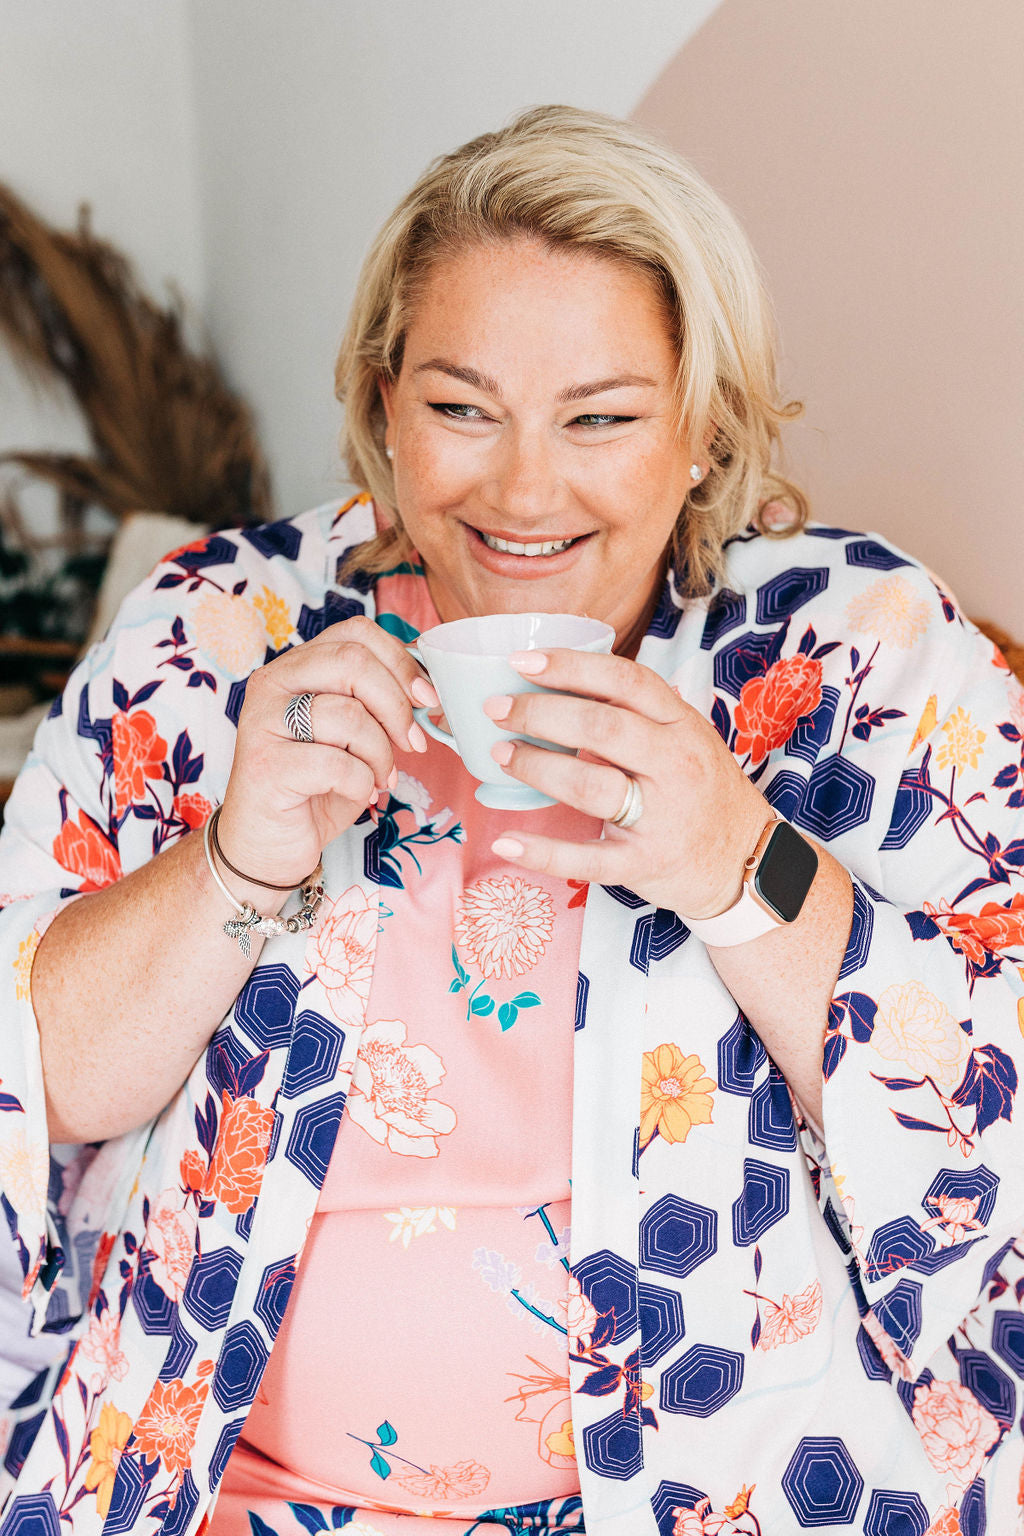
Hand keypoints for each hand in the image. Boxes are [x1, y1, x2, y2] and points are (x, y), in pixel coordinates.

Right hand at [217, 616, 437, 886]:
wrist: (267, 844)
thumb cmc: (316, 786)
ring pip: (349, 715)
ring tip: (380, 777)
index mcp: (296, 668)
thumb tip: (428, 687)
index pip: (355, 633)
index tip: (426, 697)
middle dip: (397, 706)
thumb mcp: (352, 735)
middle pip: (353, 663)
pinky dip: (362, 782)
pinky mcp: (266, 766)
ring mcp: (263, 723)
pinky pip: (337, 763)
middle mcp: (273, 685)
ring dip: (381, 753)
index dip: (401, 661)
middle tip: (412, 743)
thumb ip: (376, 702)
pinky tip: (361, 793)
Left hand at [483, 647, 769, 918]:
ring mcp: (661, 816)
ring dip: (537, 767)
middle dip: (539, 714)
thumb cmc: (703, 791)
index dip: (571, 667)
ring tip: (501, 754)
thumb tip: (562, 682)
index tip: (522, 663)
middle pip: (601, 728)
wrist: (748, 860)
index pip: (626, 682)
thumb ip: (638, 713)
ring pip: (591, 786)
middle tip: (498, 710)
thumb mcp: (686, 738)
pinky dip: (542, 852)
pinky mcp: (645, 863)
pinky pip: (587, 858)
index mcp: (682, 725)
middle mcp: (675, 765)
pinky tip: (506, 840)